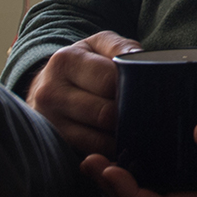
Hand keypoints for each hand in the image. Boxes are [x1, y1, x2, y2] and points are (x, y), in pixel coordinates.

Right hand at [26, 31, 141, 155]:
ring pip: (99, 138)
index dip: (132, 88)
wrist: (48, 83)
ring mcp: (49, 121)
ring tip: (137, 127)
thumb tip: (138, 59)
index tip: (148, 91)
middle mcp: (50, 91)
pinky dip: (111, 149)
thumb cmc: (84, 62)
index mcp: (65, 61)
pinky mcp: (54, 141)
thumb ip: (119, 47)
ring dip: (122, 135)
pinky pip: (92, 152)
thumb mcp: (99, 45)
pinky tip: (120, 139)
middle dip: (130, 114)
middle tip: (148, 113)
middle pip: (105, 113)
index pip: (108, 81)